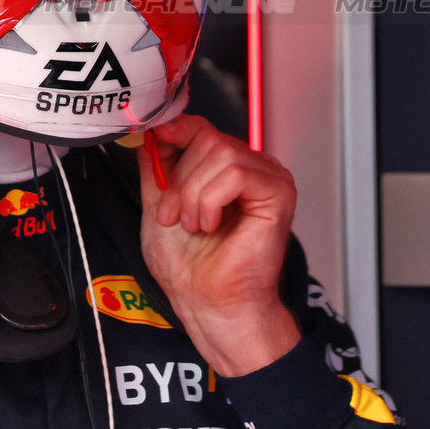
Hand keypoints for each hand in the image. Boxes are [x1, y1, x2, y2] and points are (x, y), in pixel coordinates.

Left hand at [139, 114, 300, 376]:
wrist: (207, 302)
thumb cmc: (190, 267)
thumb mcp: (158, 204)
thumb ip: (156, 167)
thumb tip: (150, 134)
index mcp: (226, 169)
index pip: (202, 127)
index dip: (177, 128)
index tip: (156, 134)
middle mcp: (251, 168)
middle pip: (208, 138)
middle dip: (180, 180)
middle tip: (176, 216)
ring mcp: (268, 178)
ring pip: (221, 153)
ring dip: (195, 194)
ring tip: (195, 225)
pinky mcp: (279, 193)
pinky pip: (236, 173)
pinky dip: (212, 200)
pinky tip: (213, 224)